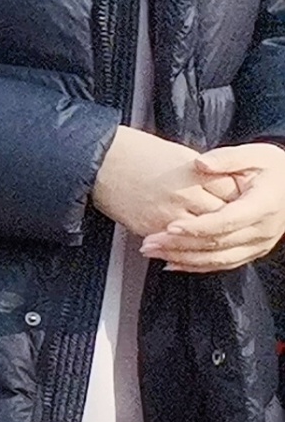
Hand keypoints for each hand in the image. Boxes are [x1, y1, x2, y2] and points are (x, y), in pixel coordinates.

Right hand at [93, 128, 227, 249]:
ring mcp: (166, 215)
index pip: (232, 191)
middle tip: (230, 217)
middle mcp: (183, 196)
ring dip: (209, 235)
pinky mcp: (150, 229)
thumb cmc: (132, 151)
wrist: (95, 161)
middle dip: (228, 217)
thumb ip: (203, 172)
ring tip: (210, 231)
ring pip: (202, 236)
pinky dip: (187, 244)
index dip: (239, 195)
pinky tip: (190, 241)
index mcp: (192, 172)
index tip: (238, 197)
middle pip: (222, 216)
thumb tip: (223, 187)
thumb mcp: (177, 153)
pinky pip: (178, 245)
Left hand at [146, 141, 284, 269]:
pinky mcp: (253, 250)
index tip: (170, 227)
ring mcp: (259, 244)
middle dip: (180, 245)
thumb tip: (200, 163)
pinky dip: (197, 266)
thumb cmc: (272, 167)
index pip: (227, 222)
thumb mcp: (254, 155)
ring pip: (218, 259)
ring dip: (183, 258)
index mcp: (263, 205)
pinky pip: (224, 263)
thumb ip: (226, 158)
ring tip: (152, 252)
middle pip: (218, 244)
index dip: (198, 227)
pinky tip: (172, 263)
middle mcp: (263, 230)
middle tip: (149, 243)